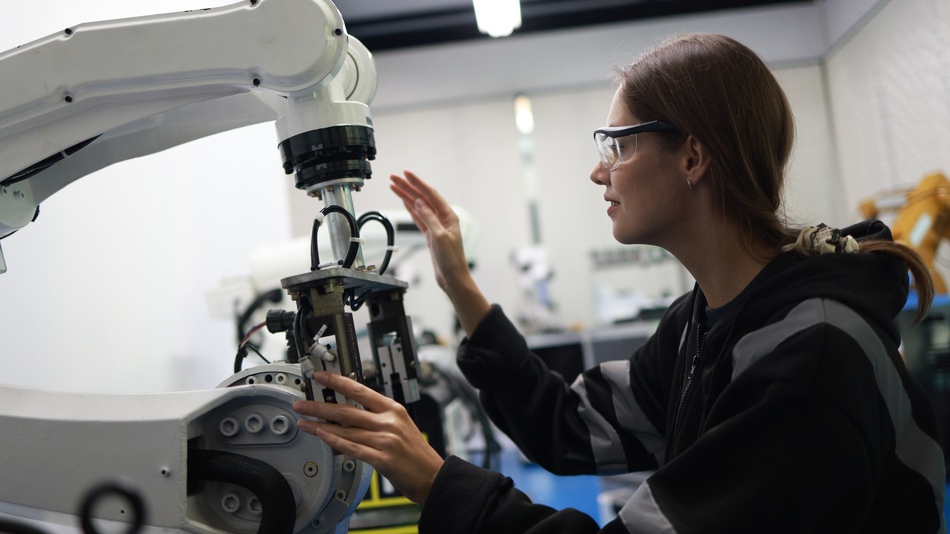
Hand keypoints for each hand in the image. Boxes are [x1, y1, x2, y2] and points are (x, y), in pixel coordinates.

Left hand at [292, 371, 443, 504]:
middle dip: (320, 406)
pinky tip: (322, 436)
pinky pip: (352, 448)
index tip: (321, 377)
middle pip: (347, 410)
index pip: (360, 390)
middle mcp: (388, 422)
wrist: (432, 475)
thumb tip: (350, 413)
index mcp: (393, 409)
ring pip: (345, 429)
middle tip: (302, 404)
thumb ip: (377, 417)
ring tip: (304, 423)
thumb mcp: (401, 424)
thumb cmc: (416, 453)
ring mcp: (385, 440)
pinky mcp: (381, 459)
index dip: (338, 382)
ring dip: (320, 425)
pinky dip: (335, 441)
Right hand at [390, 170, 490, 334]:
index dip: (417, 183)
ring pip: (419, 206)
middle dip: (408, 187)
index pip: (431, 194)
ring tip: (394, 186)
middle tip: (393, 178)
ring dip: (406, 196)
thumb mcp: (439, 237)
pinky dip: (410, 208)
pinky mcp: (430, 234)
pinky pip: (418, 217)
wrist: (453, 277)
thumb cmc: (451, 260)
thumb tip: (420, 202)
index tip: (406, 174)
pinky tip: (404, 200)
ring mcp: (436, 225)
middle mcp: (442, 218)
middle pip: (423, 197)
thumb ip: (429, 218)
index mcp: (448, 216)